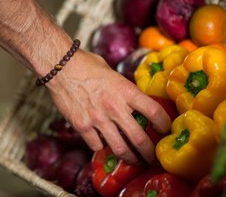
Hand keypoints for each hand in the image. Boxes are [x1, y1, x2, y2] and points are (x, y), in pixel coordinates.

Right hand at [46, 50, 171, 163]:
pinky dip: (102, 147)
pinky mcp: (82, 126)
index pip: (154, 111)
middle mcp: (114, 108)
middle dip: (149, 153)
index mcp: (126, 91)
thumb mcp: (113, 74)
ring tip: (135, 160)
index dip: (164, 124)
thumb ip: (124, 90)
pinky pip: (97, 145)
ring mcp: (98, 119)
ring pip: (120, 148)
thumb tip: (133, 102)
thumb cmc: (87, 65)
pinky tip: (104, 144)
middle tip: (153, 158)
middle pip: (140, 138)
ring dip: (130, 158)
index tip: (165, 129)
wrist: (60, 67)